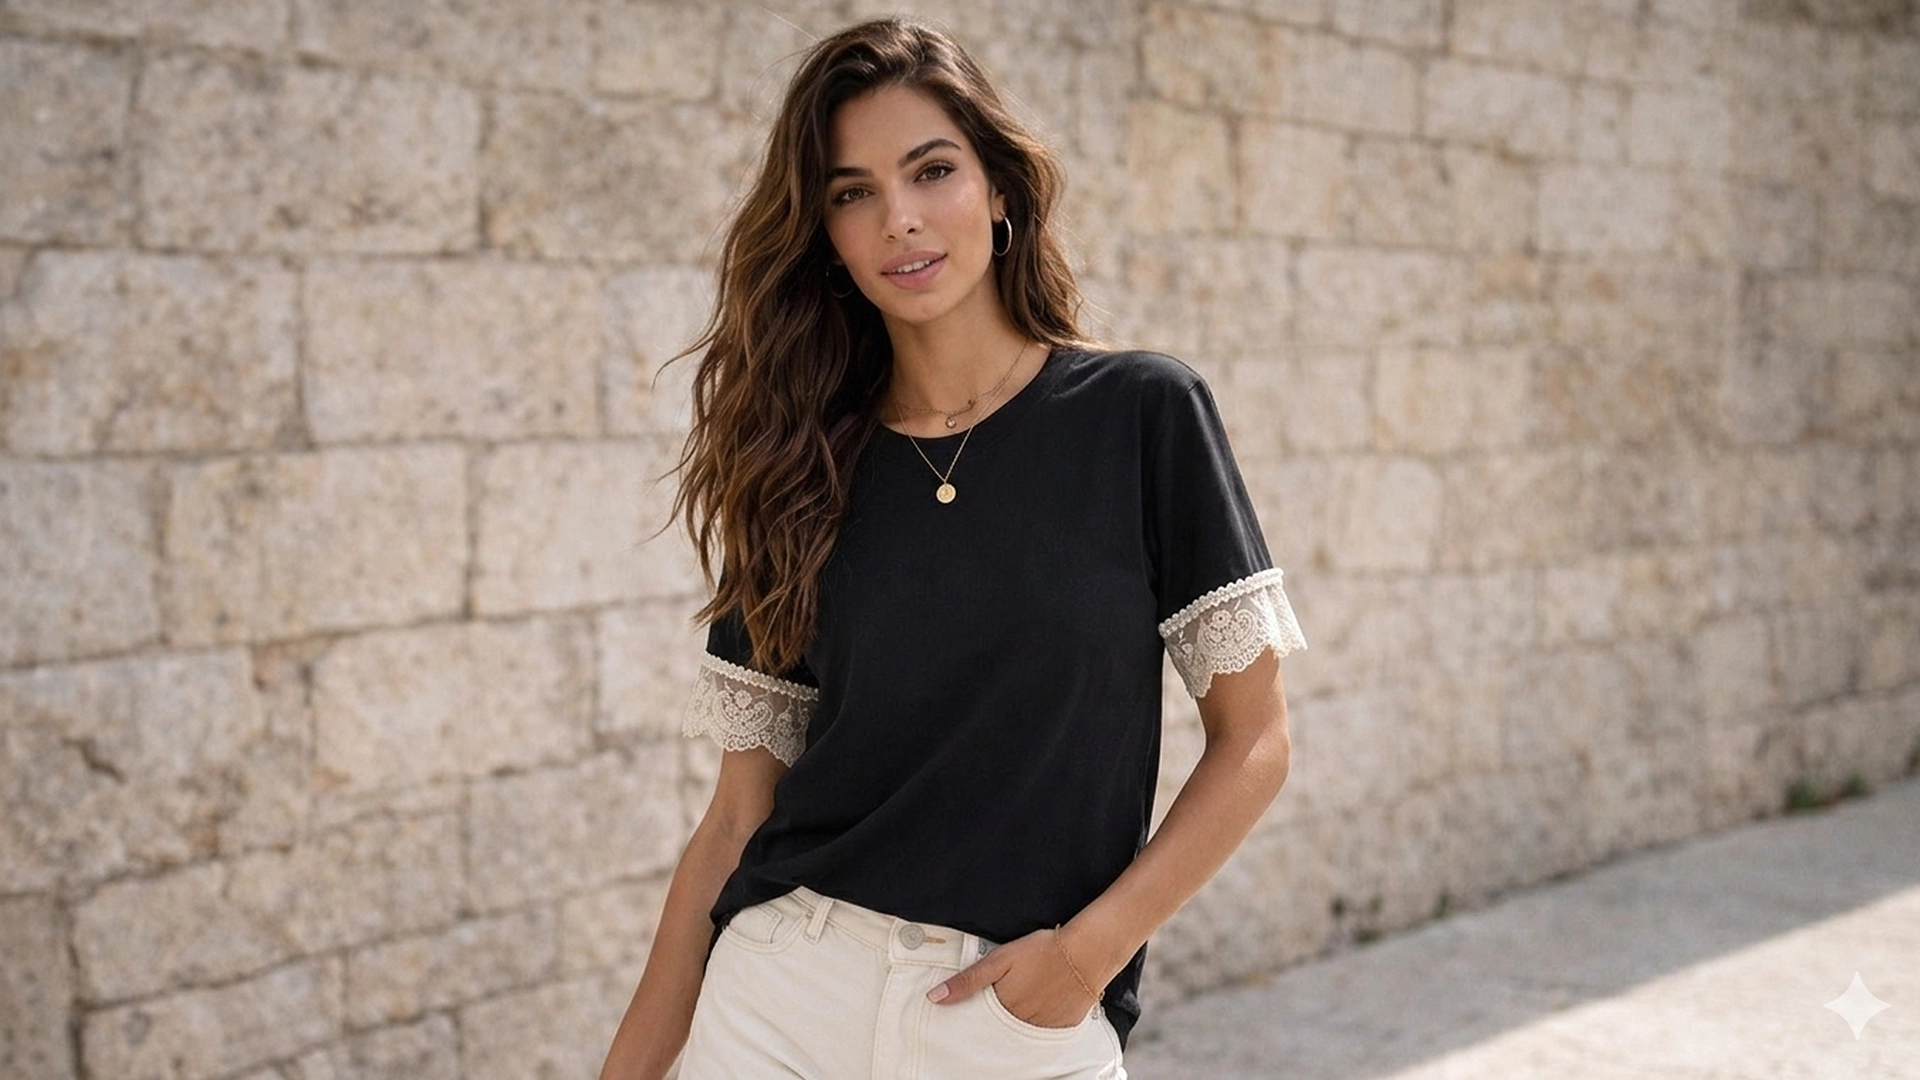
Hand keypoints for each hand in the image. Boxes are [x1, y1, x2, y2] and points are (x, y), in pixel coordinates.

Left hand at [925, 927, 1098, 1029]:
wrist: (1086, 952)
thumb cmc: (1042, 951)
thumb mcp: (999, 960)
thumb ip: (967, 981)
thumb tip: (934, 998)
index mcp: (1003, 1008)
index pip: (979, 1025)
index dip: (972, 1020)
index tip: (964, 1020)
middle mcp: (1021, 1024)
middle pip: (999, 1031)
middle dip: (992, 1025)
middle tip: (998, 1007)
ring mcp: (1043, 1028)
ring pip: (1020, 1034)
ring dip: (1014, 1026)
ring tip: (1019, 1007)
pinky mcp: (1062, 1028)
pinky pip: (1043, 1034)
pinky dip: (1037, 1026)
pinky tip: (1039, 1009)